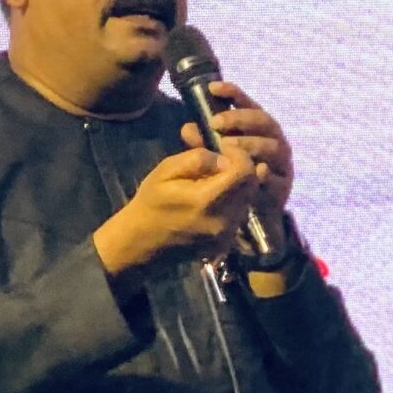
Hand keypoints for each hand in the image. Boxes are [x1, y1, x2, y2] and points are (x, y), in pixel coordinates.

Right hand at [94, 143, 256, 294]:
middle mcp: (224, 220)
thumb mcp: (165, 170)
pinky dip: (232, 201)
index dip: (239, 155)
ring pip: (248, 199)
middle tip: (220, 163)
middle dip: (240, 168)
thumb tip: (223, 158)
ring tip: (213, 181)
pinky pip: (239, 214)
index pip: (245, 171)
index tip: (223, 150)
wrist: (141, 243)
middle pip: (251, 185)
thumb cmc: (150, 202)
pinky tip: (213, 199)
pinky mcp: (226, 243)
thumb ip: (197, 158)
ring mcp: (226, 235)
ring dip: (237, 185)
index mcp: (207, 200)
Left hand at [180, 81, 292, 244]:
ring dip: (249, 143)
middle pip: (263, 121)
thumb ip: (203, 141)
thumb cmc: (232, 175)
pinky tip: (252, 169)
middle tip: (215, 123)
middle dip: (239, 119)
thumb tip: (188, 128)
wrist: (251, 213)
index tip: (212, 88)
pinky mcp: (284, 185)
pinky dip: (265, 172)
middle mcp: (274, 140)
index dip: (233, 93)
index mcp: (259, 128)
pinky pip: (277, 176)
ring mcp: (281, 162)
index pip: (249, 104)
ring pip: (272, 146)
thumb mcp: (215, 156)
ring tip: (226, 145)